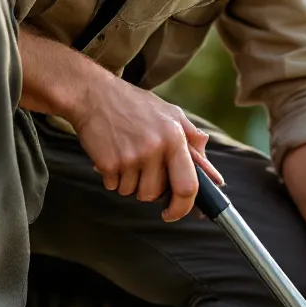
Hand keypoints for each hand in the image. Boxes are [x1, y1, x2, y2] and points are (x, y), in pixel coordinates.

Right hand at [66, 74, 223, 220]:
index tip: (174, 213)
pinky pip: (114, 187)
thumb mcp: (170, 114)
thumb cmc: (134, 105)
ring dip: (129, 183)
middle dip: (149, 190)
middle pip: (156, 194)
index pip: (188, 186)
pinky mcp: (109, 163)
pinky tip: (111, 155)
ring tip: (126, 157)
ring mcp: (131, 156)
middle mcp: (156, 148)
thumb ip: (193, 141)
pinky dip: (112, 178)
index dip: (183, 207)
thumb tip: (213, 175)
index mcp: (175, 137)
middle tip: (141, 170)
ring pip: (134, 193)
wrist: (92, 94)